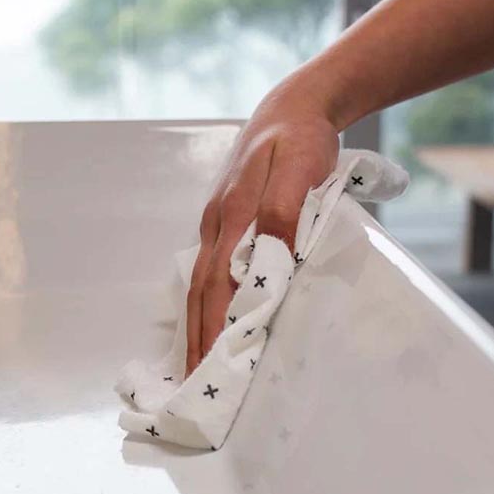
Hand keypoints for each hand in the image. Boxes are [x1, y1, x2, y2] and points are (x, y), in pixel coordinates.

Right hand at [185, 99, 338, 375]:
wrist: (294, 109)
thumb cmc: (299, 142)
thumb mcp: (298, 170)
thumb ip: (283, 212)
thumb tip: (270, 261)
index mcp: (231, 217)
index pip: (216, 286)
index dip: (210, 328)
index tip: (207, 367)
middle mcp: (217, 226)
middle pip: (201, 292)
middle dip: (196, 338)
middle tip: (193, 384)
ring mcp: (218, 224)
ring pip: (201, 284)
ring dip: (197, 325)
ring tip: (195, 362)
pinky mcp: (227, 223)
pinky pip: (211, 271)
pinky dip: (205, 303)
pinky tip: (208, 319)